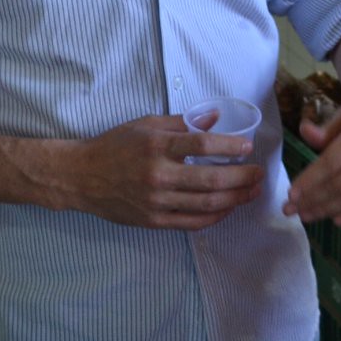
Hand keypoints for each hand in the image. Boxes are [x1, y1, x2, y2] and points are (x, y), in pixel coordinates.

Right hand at [61, 114, 262, 229]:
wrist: (82, 177)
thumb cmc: (115, 146)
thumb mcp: (146, 125)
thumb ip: (181, 123)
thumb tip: (214, 118)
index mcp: (157, 146)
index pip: (202, 145)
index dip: (230, 146)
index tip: (248, 146)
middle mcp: (158, 175)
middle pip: (210, 179)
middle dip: (241, 177)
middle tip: (259, 173)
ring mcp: (156, 201)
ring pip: (206, 204)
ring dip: (235, 199)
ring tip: (252, 191)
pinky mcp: (153, 221)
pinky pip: (192, 222)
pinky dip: (215, 216)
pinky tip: (228, 208)